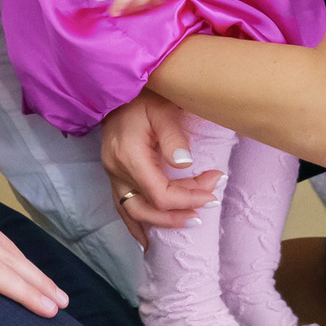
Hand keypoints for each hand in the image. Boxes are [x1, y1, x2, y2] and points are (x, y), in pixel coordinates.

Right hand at [99, 90, 219, 248]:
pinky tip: (148, 238)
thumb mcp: (162, 109)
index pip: (159, 193)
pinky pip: (122, 207)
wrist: (118, 87)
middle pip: (146, 208)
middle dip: (179, 212)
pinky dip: (137, 224)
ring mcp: (112, 174)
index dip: (188, 199)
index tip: (213, 191)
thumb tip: (186, 165)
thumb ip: (174, 137)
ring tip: (189, 222)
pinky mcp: (113, 174)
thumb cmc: (143, 96)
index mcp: (128, 155)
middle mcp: (116, 170)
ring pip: (133, 213)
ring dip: (161, 221)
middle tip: (208, 204)